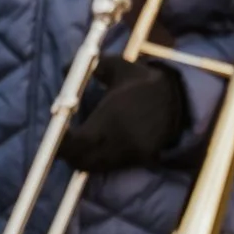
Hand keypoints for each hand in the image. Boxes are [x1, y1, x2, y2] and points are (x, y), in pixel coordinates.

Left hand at [57, 55, 189, 173]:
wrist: (178, 97)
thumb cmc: (140, 81)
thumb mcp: (115, 66)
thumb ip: (90, 68)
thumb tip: (62, 69)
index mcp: (112, 118)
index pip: (79, 142)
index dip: (62, 143)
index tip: (55, 135)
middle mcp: (121, 140)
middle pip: (83, 160)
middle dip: (67, 153)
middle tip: (59, 141)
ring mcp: (131, 152)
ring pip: (95, 166)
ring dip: (81, 159)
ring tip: (73, 146)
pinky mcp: (140, 158)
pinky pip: (111, 167)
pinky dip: (98, 161)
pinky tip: (93, 149)